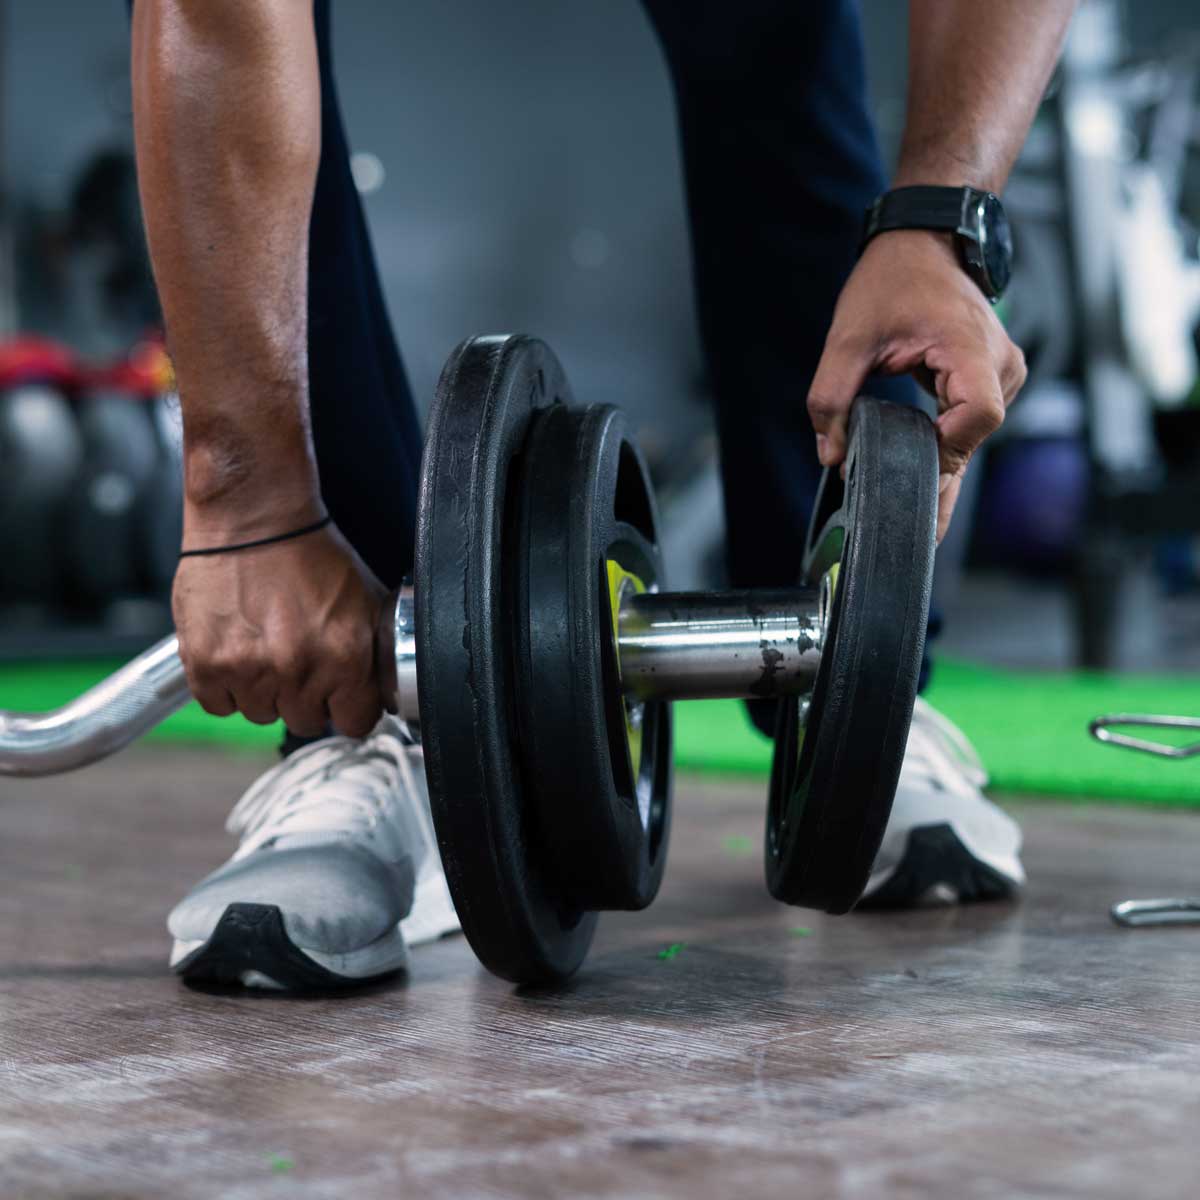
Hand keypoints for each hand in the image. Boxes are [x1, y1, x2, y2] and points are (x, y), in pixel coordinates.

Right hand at [172, 513, 386, 737]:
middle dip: (305, 697)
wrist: (254, 518)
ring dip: (264, 690)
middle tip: (297, 658)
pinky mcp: (206, 663)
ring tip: (265, 646)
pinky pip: (219, 705)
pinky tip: (237, 650)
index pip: (354, 723)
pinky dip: (225, 686)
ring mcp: (249, 670)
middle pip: (306, 722)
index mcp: (345, 658)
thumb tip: (387, 690)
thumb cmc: (311, 553)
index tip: (339, 695)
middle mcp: (298, 670)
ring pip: (261, 714)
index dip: (348, 707)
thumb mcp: (368, 600)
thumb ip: (378, 652)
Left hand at [808, 230, 1026, 540]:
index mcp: (970, 348)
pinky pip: (971, 423)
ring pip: (975, 436)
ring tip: (917, 511)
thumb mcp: (847, 338)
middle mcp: (998, 364)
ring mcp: (1001, 372)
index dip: (949, 448)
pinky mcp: (990, 378)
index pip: (978, 415)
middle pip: (975, 437)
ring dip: (943, 464)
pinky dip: (947, 446)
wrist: (924, 242)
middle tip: (914, 530)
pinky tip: (925, 477)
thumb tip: (830, 454)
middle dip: (941, 478)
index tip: (913, 461)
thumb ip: (831, 398)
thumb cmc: (892, 279)